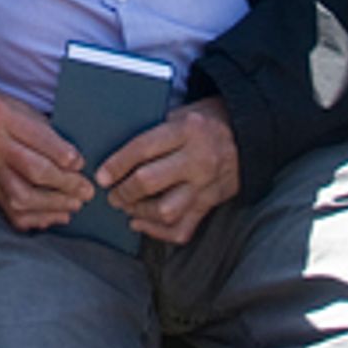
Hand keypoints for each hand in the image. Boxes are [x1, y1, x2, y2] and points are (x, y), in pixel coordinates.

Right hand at [0, 81, 91, 231]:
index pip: (39, 139)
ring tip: (75, 205)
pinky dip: (36, 219)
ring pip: (22, 197)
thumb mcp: (16, 106)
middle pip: (34, 171)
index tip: (81, 164)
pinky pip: (10, 212)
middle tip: (87, 190)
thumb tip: (73, 160)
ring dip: (54, 205)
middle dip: (66, 184)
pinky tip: (56, 216)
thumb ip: (41, 130)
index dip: (64, 155)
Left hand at [95, 98, 240, 246]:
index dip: (117, 165)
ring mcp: (206, 185)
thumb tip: (114, 154)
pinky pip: (183, 228)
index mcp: (187, 130)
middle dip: (124, 192)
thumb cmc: (203, 122)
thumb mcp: (180, 115)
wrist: (246, 134)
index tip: (101, 176)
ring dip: (139, 212)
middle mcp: (198, 159)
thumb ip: (154, 132)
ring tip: (127, 207)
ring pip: (166, 210)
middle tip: (112, 194)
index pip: (143, 149)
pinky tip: (141, 224)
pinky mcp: (211, 203)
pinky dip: (158, 232)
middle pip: (150, 181)